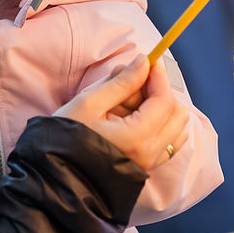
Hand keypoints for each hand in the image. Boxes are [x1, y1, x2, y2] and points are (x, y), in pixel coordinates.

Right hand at [54, 55, 188, 170]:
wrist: (55, 171)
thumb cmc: (66, 136)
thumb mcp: (90, 103)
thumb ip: (122, 82)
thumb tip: (144, 61)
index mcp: (137, 138)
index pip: (163, 100)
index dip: (159, 76)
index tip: (149, 60)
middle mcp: (150, 153)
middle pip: (177, 114)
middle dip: (160, 92)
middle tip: (134, 82)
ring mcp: (150, 163)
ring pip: (176, 128)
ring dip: (160, 108)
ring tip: (130, 102)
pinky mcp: (146, 166)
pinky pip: (168, 142)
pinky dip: (159, 124)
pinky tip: (135, 117)